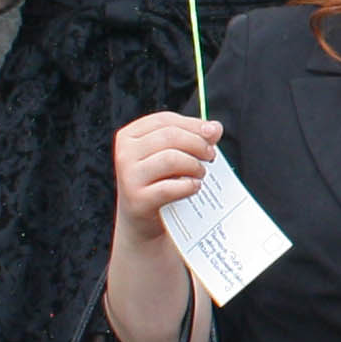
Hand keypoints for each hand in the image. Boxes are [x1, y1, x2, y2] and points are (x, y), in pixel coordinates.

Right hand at [113, 111, 221, 238]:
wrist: (143, 221)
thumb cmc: (160, 182)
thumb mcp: (172, 156)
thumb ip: (192, 138)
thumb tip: (215, 128)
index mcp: (130, 136)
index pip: (165, 120)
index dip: (193, 125)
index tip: (212, 133)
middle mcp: (125, 154)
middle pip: (170, 137)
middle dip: (198, 144)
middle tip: (210, 156)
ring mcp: (129, 177)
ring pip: (170, 159)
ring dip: (194, 165)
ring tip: (201, 173)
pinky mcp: (137, 200)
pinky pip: (170, 187)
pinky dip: (189, 186)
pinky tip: (194, 187)